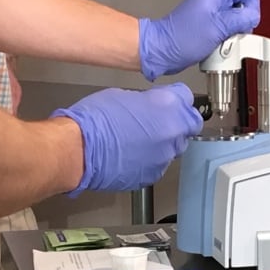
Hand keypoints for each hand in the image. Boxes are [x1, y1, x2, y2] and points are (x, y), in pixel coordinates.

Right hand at [50, 83, 203, 195]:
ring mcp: (165, 156)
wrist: (79, 150)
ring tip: (141, 140)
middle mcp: (173, 132)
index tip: (167, 100)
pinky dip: (150, 159)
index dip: (175, 97)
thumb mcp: (124, 95)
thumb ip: (147, 101)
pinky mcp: (153, 174)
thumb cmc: (95, 118)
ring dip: (164, 142)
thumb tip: (151, 106)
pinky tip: (132, 155)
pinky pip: (159, 164)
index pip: (187, 97)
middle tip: (159, 120)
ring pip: (175, 147)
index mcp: (168, 105)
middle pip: (190, 125)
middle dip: (178, 121)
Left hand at [139, 0, 260, 80]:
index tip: (249, 22)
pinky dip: (226, 38)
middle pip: (242, 5)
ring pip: (235, 19)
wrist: (163, 50)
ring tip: (225, 42)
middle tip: (237, 34)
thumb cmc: (182, 37)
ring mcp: (210, 12)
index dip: (253, 6)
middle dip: (244, 22)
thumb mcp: (219, 27)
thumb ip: (241, 19)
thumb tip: (254, 16)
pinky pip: (225, 29)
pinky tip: (219, 45)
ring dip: (234, 33)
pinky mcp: (207, 25)